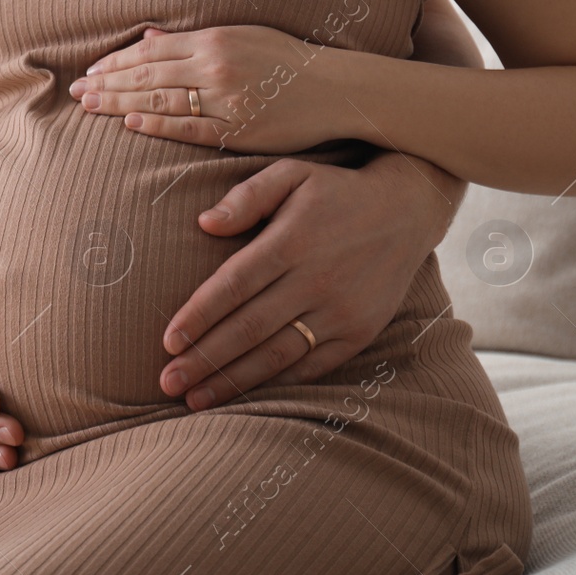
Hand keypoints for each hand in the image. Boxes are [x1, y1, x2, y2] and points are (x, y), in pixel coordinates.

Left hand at [70, 26, 340, 152]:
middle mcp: (216, 65)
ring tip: (91, 108)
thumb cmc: (285, 60)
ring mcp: (226, 98)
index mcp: (215, 39)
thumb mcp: (241, 35)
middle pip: (148, 74)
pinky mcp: (237, 129)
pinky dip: (158, 125)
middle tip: (77, 93)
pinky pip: (189, 128)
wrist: (333, 88)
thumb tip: (150, 35)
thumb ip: (194, 38)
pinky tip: (130, 124)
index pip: (151, 50)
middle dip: (108, 83)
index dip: (116, 61)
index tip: (91, 71)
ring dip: (121, 104)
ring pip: (162, 100)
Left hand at [159, 152, 459, 409]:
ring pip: (277, 354)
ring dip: (233, 381)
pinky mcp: (358, 332)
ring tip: (195, 400)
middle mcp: (315, 280)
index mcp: (291, 242)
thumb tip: (204, 223)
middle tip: (167, 382)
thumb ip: (246, 196)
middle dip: (205, 359)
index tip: (167, 341)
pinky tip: (245, 395)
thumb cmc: (335, 190)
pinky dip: (276, 383)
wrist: (408, 210)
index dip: (199, 316)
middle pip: (248, 328)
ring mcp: (340, 311)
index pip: (233, 286)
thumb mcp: (291, 174)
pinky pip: (311, 366)